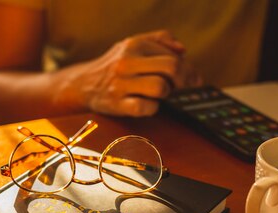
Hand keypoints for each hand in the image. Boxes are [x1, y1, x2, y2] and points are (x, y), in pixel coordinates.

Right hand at [59, 30, 199, 116]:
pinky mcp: (117, 104)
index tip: (194, 79)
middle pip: (172, 68)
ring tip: (159, 94)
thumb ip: (159, 40)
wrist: (83, 85)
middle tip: (183, 88)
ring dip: (166, 94)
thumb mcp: (133, 44)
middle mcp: (127, 62)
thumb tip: (183, 50)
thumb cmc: (115, 65)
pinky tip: (147, 105)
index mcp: (134, 44)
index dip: (189, 69)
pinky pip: (146, 108)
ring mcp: (121, 84)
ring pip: (161, 88)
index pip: (173, 55)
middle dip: (183, 80)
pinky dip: (152, 108)